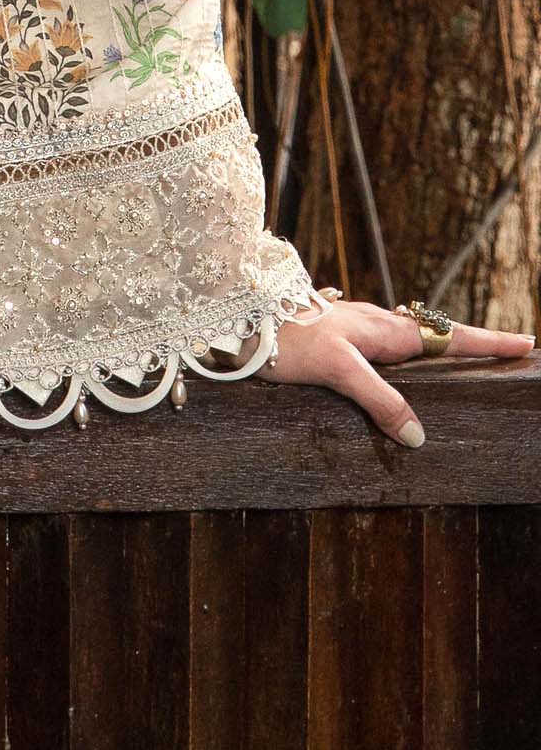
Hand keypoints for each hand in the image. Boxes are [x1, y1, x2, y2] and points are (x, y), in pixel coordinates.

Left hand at [243, 296, 534, 444]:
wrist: (237, 312)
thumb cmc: (287, 337)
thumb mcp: (339, 370)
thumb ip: (380, 401)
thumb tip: (419, 437)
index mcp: (385, 331)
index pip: (450, 338)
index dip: (489, 343)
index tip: (527, 344)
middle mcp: (375, 325)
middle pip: (434, 334)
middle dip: (472, 343)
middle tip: (506, 351)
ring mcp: (354, 326)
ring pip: (407, 336)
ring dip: (436, 345)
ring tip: (461, 357)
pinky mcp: (334, 333)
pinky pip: (381, 343)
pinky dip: (402, 351)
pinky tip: (392, 360)